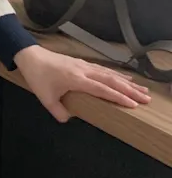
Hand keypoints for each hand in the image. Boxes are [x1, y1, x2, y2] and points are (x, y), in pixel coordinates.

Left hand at [13, 44, 152, 122]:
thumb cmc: (38, 77)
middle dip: (130, 90)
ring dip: (126, 82)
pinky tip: (123, 77)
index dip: (118, 97)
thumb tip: (69, 120)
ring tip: (141, 89)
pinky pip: (103, 69)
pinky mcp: (82, 63)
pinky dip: (116, 74)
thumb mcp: (45, 99)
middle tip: (146, 98)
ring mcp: (84, 66)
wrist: (30, 57)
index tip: (133, 104)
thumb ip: (58, 111)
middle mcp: (84, 71)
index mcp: (76, 79)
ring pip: (109, 74)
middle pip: (111, 80)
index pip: (102, 89)